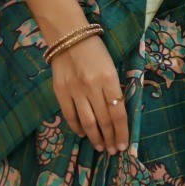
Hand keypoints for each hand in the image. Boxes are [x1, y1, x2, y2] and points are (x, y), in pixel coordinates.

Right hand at [50, 33, 128, 153]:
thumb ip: (114, 88)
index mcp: (109, 78)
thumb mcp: (111, 66)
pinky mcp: (60, 91)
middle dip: (110, 138)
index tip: (124, 145)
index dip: (122, 132)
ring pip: (87, 122)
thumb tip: (117, 114)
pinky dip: (77, 127)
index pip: (118, 112)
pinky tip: (83, 133)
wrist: (67, 35)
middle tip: (113, 150)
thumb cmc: (94, 49)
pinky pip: (70, 115)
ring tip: (100, 147)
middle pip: (104, 120)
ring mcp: (75, 90)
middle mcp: (92, 86)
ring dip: (95, 137)